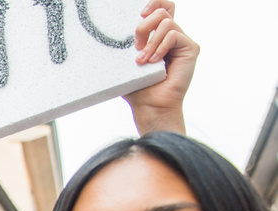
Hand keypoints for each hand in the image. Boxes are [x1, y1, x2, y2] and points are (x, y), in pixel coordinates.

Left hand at [125, 0, 197, 134]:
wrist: (150, 105)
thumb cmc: (138, 88)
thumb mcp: (126, 63)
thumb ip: (127, 45)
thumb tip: (113, 30)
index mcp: (158, 37)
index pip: (163, 8)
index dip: (154, 3)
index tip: (140, 13)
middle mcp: (172, 37)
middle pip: (163, 11)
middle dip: (144, 26)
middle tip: (136, 47)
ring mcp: (182, 42)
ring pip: (167, 23)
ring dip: (150, 42)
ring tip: (143, 61)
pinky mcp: (191, 48)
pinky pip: (173, 35)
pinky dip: (160, 47)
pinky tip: (155, 62)